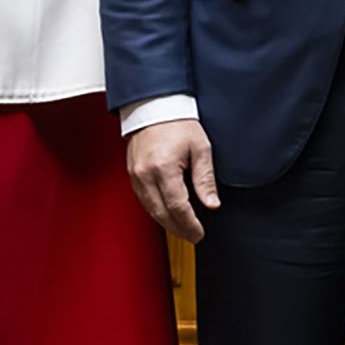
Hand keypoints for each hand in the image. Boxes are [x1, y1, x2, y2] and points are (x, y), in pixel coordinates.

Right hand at [125, 118, 219, 242]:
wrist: (156, 108)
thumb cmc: (179, 124)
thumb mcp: (201, 149)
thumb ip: (205, 179)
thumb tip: (212, 204)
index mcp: (164, 169)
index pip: (177, 207)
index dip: (189, 224)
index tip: (199, 233)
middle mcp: (145, 175)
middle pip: (161, 213)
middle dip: (178, 228)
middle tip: (193, 236)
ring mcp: (135, 176)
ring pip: (150, 210)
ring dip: (166, 223)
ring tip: (183, 229)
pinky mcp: (132, 175)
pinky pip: (143, 200)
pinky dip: (156, 211)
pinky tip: (168, 214)